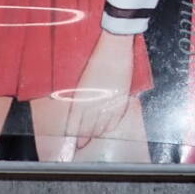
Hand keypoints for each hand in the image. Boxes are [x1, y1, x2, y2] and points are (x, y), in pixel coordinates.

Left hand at [65, 31, 134, 150]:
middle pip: (88, 129)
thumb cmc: (96, 60)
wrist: (114, 47)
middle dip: (84, 138)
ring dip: (98, 132)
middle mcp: (94, 103)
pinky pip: (117, 118)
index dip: (73, 136)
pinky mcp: (122, 99)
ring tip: (95, 136)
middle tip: (82, 145)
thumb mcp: (83, 81)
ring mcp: (109, 102)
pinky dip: (112, 125)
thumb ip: (80, 98)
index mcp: (81, 98)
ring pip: (103, 126)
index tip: (72, 144)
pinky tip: (109, 128)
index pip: (74, 125)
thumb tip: (79, 112)